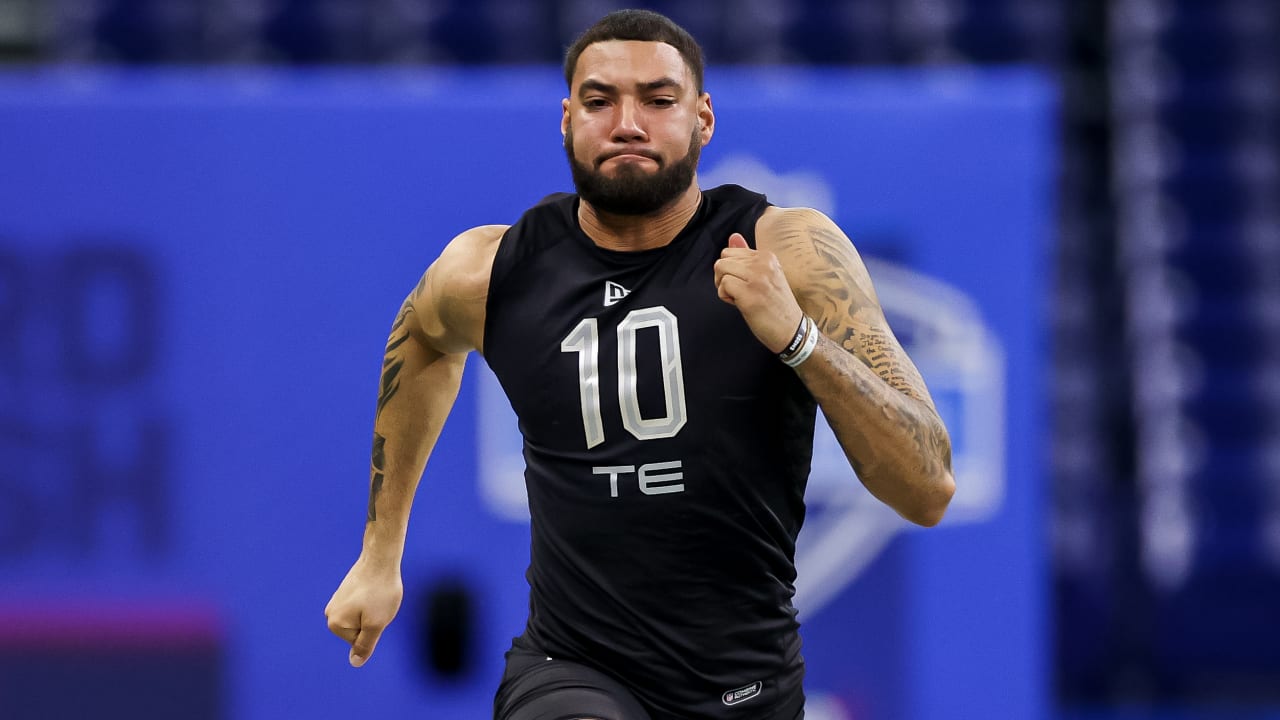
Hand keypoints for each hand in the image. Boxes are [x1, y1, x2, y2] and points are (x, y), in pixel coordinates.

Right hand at [325, 556, 403, 666]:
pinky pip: (362, 607)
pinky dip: (372, 601)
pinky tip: (374, 589)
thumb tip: (355, 663)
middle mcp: (330, 613)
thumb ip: (365, 645)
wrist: (381, 558)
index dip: (374, 628)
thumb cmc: (380, 591)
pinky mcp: (345, 592)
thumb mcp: (376, 624)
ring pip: (362, 618)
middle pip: (358, 631)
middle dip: (373, 620)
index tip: (376, 611)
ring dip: (373, 611)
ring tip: (376, 596)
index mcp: (335, 624)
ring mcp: (337, 601)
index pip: (360, 642)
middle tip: (377, 603)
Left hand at [714, 233, 804, 352]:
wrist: (791, 329)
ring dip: (723, 287)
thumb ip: (747, 256)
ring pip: (720, 270)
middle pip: (722, 260)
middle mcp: (764, 263)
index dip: (731, 271)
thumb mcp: (765, 275)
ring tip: (740, 297)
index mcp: (767, 256)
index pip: (730, 252)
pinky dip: (725, 297)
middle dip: (724, 277)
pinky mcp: (750, 294)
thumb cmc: (775, 305)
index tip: (745, 284)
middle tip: (741, 292)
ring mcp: (757, 278)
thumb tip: (733, 236)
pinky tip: (739, 304)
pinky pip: (723, 285)